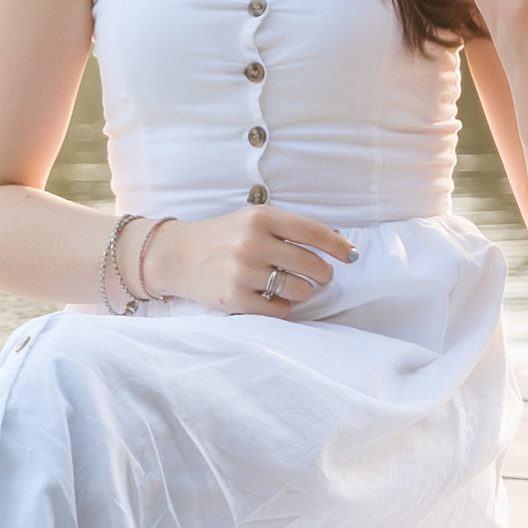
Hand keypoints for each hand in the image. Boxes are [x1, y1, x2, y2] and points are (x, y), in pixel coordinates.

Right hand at [137, 205, 355, 317]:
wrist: (176, 256)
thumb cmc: (223, 237)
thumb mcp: (253, 220)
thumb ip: (289, 228)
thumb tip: (337, 241)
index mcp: (262, 217)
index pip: (313, 232)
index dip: (338, 246)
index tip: (352, 256)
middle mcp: (253, 242)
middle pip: (312, 265)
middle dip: (322, 274)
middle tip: (318, 277)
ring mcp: (243, 271)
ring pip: (300, 289)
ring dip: (302, 292)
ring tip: (289, 286)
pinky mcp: (234, 298)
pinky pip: (280, 310)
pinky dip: (282, 307)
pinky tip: (270, 298)